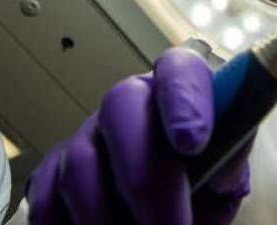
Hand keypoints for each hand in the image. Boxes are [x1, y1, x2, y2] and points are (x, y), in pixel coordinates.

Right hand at [25, 48, 251, 223]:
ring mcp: (88, 134)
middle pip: (121, 105)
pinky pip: (47, 193)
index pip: (179, 68)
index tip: (193, 142)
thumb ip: (229, 163)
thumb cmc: (199, 195)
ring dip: (105, 214)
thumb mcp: (226, 181)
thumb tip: (221, 166)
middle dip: (144, 175)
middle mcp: (130, 103)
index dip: (184, 97)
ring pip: (82, 159)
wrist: (167, 221)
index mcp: (178, 93)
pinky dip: (65, 224)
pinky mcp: (53, 170)